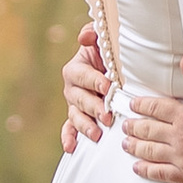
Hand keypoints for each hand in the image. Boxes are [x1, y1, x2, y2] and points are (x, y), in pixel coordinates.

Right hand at [61, 20, 109, 152]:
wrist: (114, 68)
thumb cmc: (109, 53)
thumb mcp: (103, 40)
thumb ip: (94, 34)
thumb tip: (84, 37)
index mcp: (76, 68)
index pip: (82, 75)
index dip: (94, 80)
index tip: (108, 86)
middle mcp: (72, 87)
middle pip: (79, 99)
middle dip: (94, 107)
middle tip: (108, 115)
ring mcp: (74, 104)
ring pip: (75, 116)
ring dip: (85, 125)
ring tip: (97, 134)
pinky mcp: (77, 117)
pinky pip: (70, 128)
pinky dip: (69, 137)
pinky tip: (71, 147)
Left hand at [120, 89, 182, 182]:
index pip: (156, 108)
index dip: (142, 106)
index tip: (133, 105)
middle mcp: (179, 135)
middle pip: (148, 129)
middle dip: (134, 127)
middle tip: (126, 126)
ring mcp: (180, 156)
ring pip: (149, 150)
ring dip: (135, 146)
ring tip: (126, 144)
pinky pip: (159, 172)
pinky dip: (146, 169)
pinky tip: (138, 167)